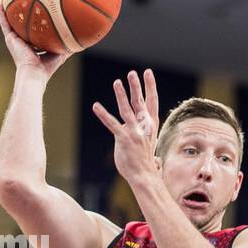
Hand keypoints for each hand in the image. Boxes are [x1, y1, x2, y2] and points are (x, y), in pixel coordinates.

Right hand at [0, 0, 71, 81]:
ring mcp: (14, 38)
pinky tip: (0, 0)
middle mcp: (21, 40)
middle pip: (19, 22)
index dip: (32, 20)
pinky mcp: (9, 38)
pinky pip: (3, 21)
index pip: (32, 29)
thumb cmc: (47, 68)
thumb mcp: (61, 52)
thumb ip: (69, 43)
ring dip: (6, 7)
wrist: (34, 73)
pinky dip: (0, 11)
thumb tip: (84, 38)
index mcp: (31, 43)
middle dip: (18, 11)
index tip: (34, 9)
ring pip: (8, 19)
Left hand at [92, 69, 160, 184]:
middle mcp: (144, 126)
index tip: (148, 72)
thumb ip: (142, 130)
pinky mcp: (124, 139)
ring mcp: (134, 132)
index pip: (152, 101)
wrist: (144, 175)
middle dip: (136, 86)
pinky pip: (112, 124)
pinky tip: (96, 106)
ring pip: (127, 110)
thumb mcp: (147, 141)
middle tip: (132, 73)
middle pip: (140, 102)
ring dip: (121, 95)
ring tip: (117, 82)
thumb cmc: (143, 160)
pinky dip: (103, 114)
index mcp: (150, 125)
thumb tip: (133, 124)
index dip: (150, 86)